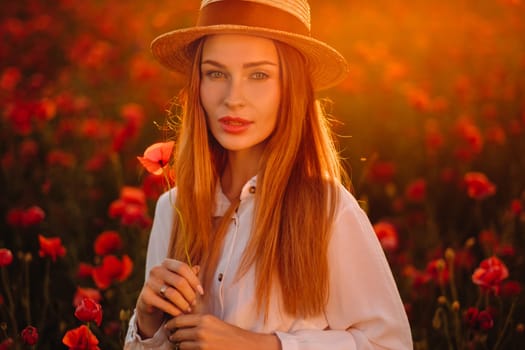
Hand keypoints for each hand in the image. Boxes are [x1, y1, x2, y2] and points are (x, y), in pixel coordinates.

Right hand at [135, 259, 203, 337]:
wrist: (150, 304)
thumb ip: (188, 275)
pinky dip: (175, 310)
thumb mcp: (179, 281)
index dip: (194, 280)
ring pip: (172, 294)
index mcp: (166, 263)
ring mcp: (149, 283)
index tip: (201, 291)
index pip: (183, 268)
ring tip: (188, 309)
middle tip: (194, 303)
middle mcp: (156, 270)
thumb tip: (197, 268)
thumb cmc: (169, 289)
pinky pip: (164, 304)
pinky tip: (180, 313)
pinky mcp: (145, 296)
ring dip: (183, 303)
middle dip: (190, 294)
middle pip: (179, 281)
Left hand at [166, 314, 280, 349]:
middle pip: (177, 333)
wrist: (244, 345)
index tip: (168, 327)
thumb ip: (199, 321)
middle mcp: (201, 330)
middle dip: (173, 337)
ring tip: (180, 345)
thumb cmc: (229, 334)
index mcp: (204, 319)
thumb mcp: (214, 322)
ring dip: (179, 346)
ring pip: (180, 345)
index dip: (171, 324)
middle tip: (172, 338)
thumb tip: (180, 323)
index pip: (179, 320)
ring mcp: (202, 343)